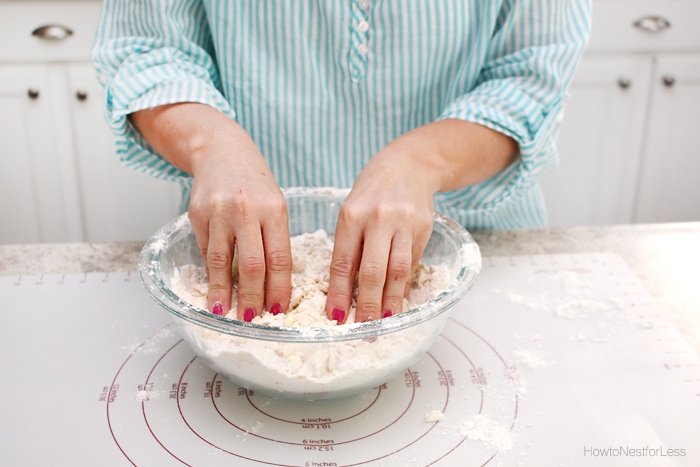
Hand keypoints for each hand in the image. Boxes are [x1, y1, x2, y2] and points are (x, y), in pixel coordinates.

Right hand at [130, 104, 291, 320]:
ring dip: (222, 292)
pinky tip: (213, 288)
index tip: (278, 310)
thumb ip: (274, 239)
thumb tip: (272, 286)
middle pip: (251, 265)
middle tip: (250, 319)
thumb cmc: (255, 184)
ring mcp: (219, 212)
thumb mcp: (275, 206)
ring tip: (224, 312)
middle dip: (251, 297)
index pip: (279, 258)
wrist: (221, 151)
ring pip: (221, 262)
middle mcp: (247, 210)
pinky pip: (205, 250)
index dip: (278, 289)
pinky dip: (210, 272)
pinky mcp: (196, 214)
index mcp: (275, 209)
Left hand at [325, 145, 435, 322]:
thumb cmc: (372, 193)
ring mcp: (404, 223)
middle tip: (364, 329)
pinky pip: (412, 262)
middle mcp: (378, 219)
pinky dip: (403, 284)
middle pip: (373, 272)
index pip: (343, 263)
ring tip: (384, 321)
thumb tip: (349, 291)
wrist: (409, 165)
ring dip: (391, 300)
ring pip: (397, 271)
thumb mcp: (351, 212)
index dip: (339, 294)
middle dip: (368, 305)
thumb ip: (351, 247)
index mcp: (351, 216)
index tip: (335, 318)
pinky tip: (398, 300)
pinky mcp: (424, 227)